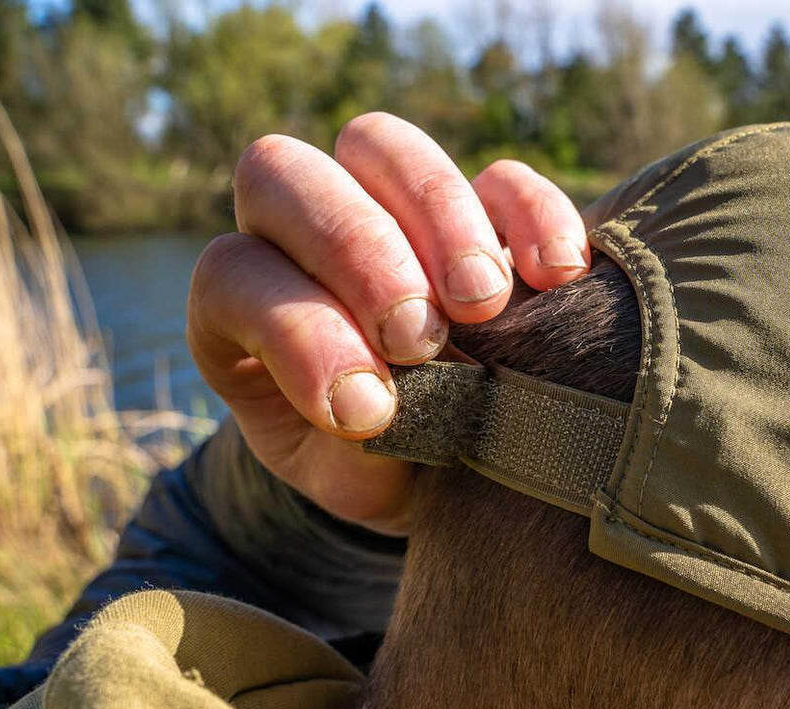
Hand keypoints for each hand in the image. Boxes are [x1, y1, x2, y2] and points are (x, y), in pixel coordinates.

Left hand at [186, 112, 589, 534]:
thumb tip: (389, 401)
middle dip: (357, 250)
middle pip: (286, 176)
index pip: (233, 272)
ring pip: (378, 146)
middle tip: (419, 338)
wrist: (451, 479)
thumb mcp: (348, 475)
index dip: (295, 331)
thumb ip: (351, 435)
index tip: (364, 413)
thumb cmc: (382, 474)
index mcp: (241, 309)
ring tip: (485, 303)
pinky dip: (530, 214)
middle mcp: (299, 239)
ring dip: (434, 213)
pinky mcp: (480, 214)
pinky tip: (557, 278)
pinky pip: (501, 179)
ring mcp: (388, 213)